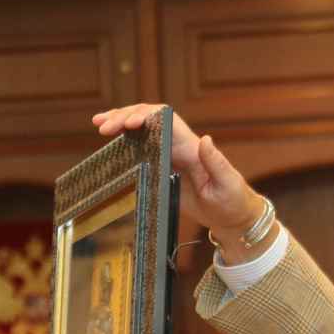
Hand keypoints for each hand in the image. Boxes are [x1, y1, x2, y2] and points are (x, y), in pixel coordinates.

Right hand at [91, 104, 259, 237]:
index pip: (164, 120)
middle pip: (149, 119)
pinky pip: (144, 147)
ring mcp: (172, 155)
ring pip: (144, 130)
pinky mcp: (166, 167)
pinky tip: (112, 141)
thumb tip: (205, 138)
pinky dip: (127, 141)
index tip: (128, 124)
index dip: (145, 116)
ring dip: (122, 123)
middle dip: (125, 117)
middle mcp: (179, 146)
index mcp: (191, 147)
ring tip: (99, 123)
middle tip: (102, 125)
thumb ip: (216, 162)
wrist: (234, 217)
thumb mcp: (228, 184)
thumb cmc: (233, 201)